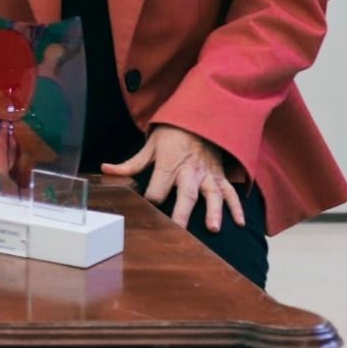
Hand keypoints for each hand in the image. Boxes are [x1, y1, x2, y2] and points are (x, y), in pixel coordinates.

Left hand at [102, 124, 245, 231]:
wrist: (199, 116)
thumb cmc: (171, 133)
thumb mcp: (149, 146)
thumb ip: (130, 164)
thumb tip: (105, 169)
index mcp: (168, 165)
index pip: (157, 189)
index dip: (151, 200)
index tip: (147, 210)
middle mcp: (189, 171)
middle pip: (185, 194)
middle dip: (182, 213)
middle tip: (180, 231)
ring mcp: (207, 174)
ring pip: (212, 194)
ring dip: (214, 211)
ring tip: (214, 228)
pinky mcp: (219, 175)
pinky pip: (230, 191)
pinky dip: (237, 206)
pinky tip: (241, 222)